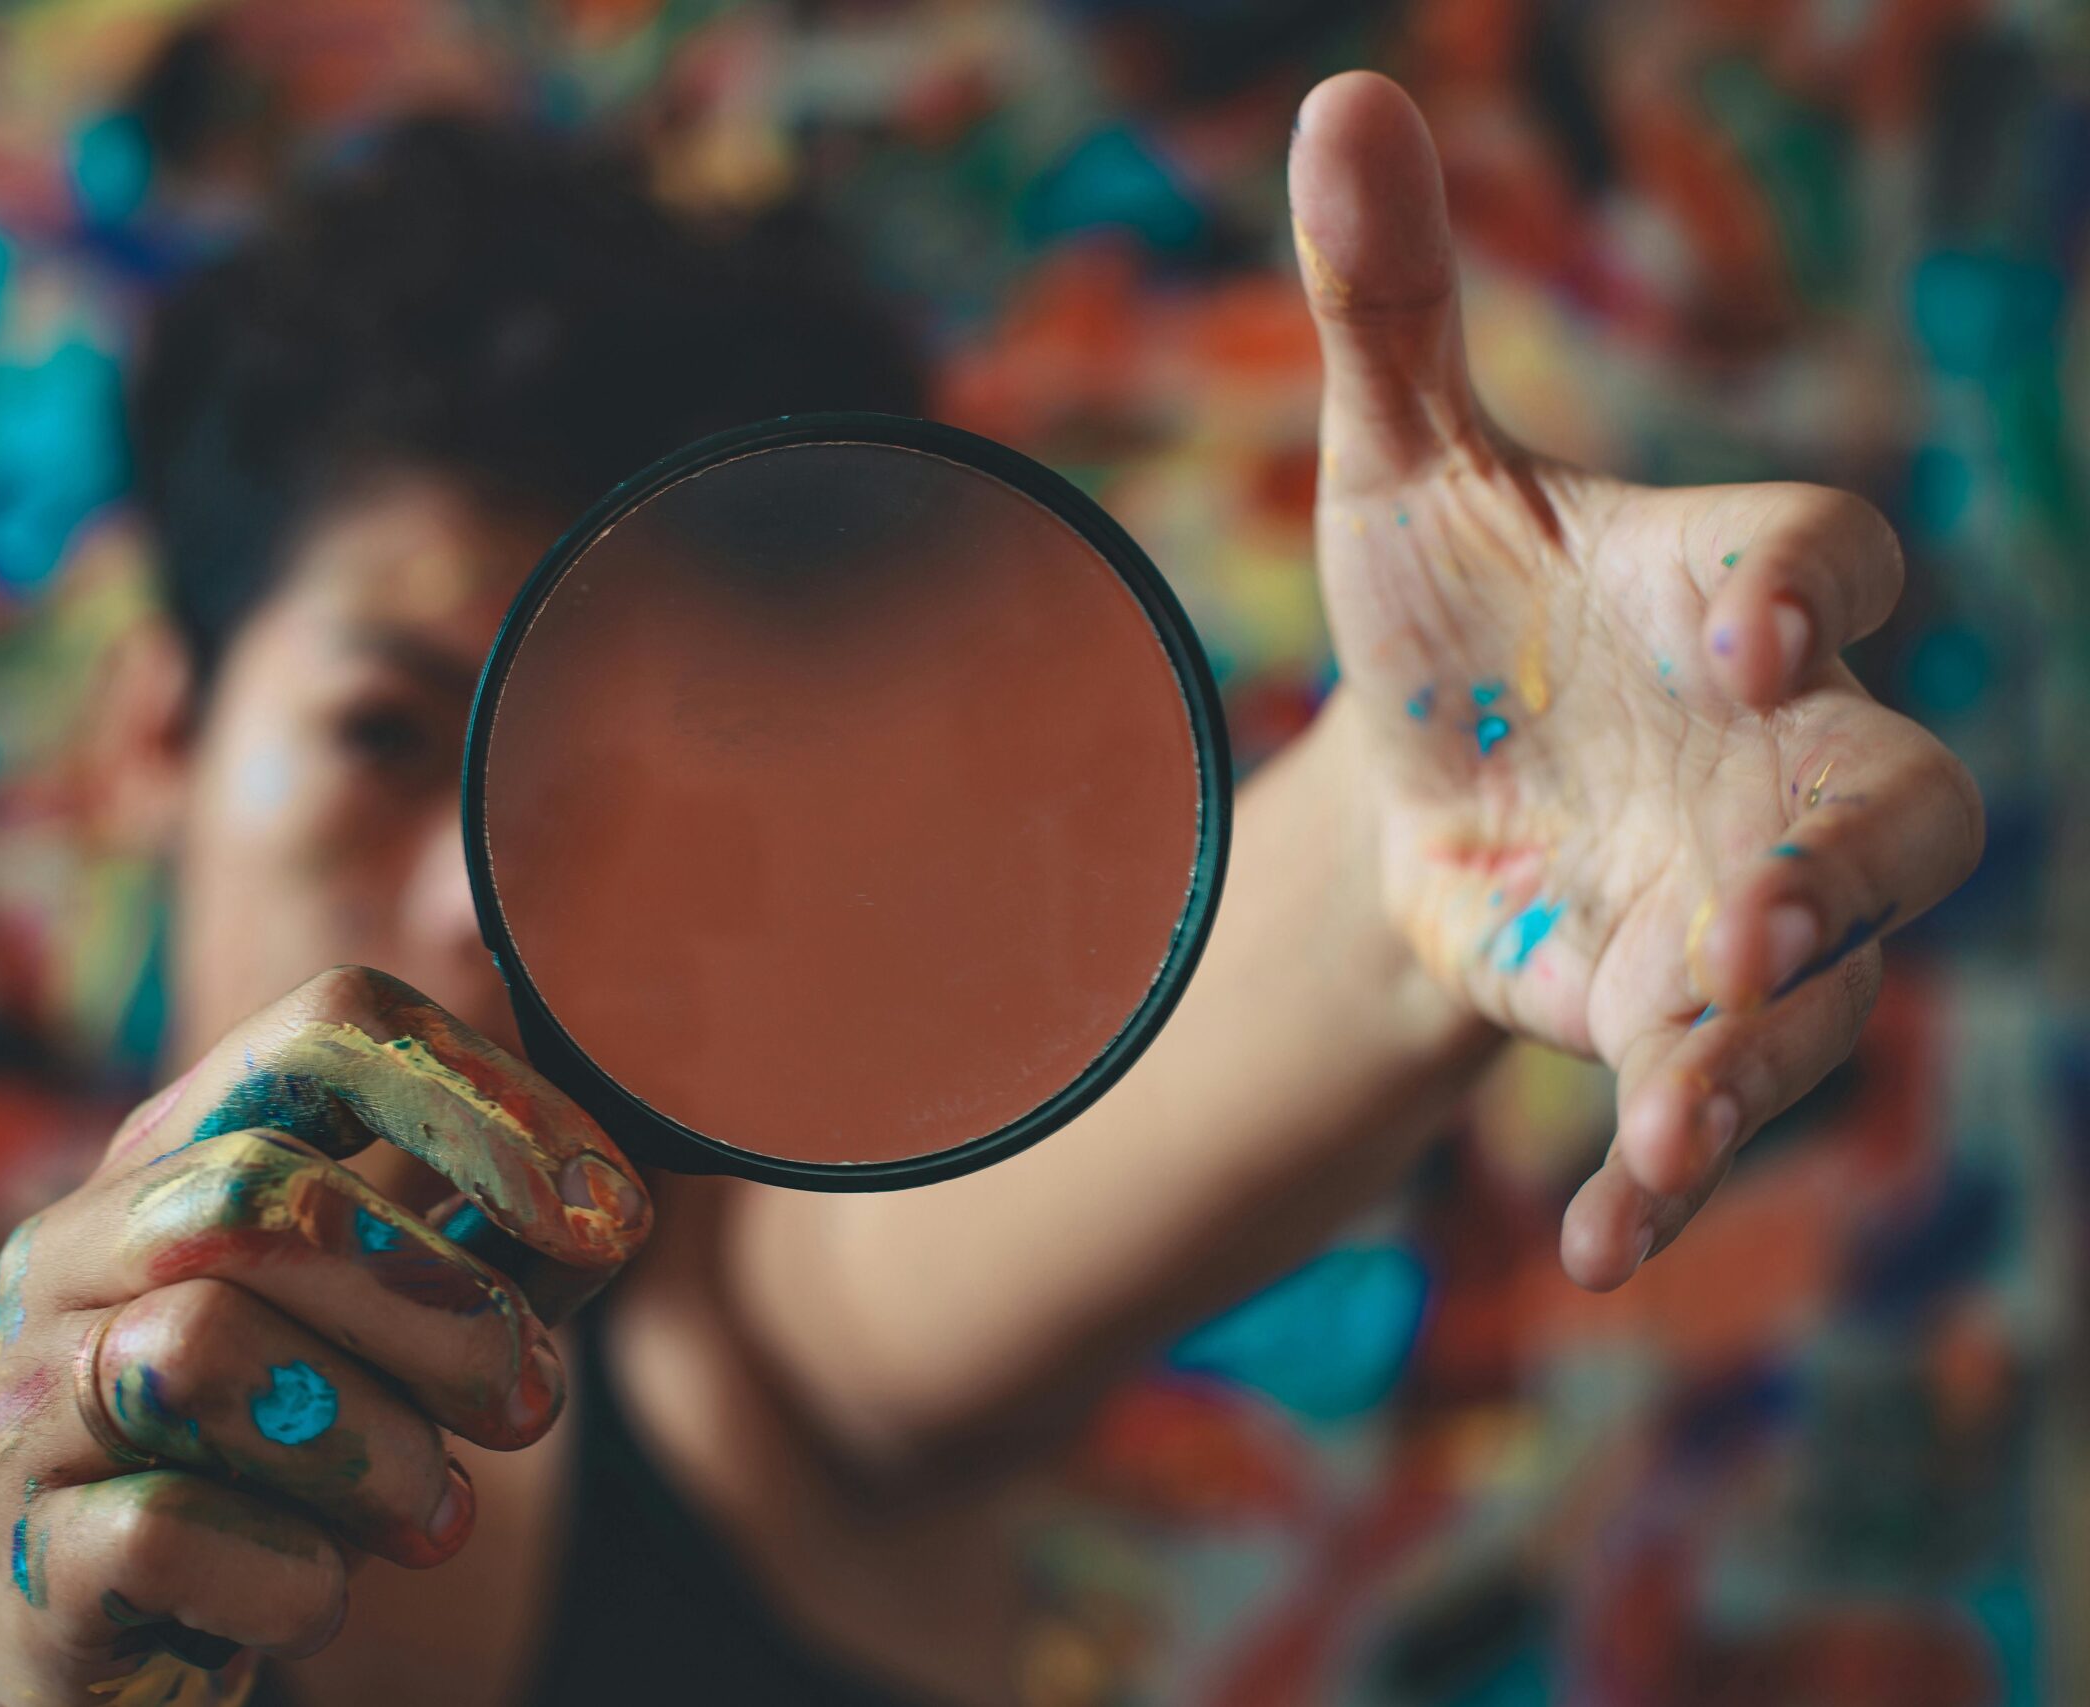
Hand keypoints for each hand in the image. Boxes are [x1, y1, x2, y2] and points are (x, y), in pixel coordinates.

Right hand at [0, 967, 648, 1704]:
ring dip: (379, 1450)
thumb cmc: (281, 1449)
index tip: (603, 1207)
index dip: (485, 1099)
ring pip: (207, 1354)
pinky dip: (292, 1576)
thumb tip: (619, 1201)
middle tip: (532, 1399)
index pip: (325, 1028)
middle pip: (262, 1190)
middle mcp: (76, 1248)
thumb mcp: (399, 1330)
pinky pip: (166, 1532)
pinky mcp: (27, 1558)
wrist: (96, 1628)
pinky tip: (321, 1589)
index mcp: (178, 1152)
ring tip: (432, 1512)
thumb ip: (502, 1252)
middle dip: (441, 1298)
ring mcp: (27, 1399)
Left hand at [1289, 75, 1983, 1289]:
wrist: (1431, 758)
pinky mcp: (1678, 1015)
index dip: (1815, 583)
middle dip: (1850, 860)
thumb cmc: (1455, 597)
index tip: (1756, 617)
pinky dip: (1668, 1170)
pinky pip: (1714, 1101)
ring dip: (1761, 1053)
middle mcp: (1783, 745)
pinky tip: (1594, 1243)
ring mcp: (1748, 897)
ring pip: (1825, 985)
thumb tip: (1335, 99)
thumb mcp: (1397, 459)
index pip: (1826, 561)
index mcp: (1724, 581)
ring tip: (1668, 1118)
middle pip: (1905, 803)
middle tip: (1764, 917)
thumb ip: (1395, 301)